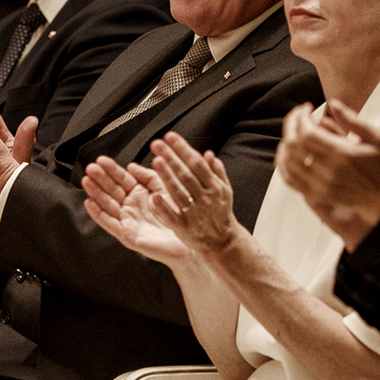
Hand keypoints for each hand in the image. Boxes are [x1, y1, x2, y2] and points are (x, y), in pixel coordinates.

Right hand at [83, 155, 190, 264]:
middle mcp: (131, 206)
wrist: (190, 240)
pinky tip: (90, 203)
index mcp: (140, 194)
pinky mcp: (127, 234)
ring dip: (96, 193)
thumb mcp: (164, 188)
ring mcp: (128, 220)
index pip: (122, 179)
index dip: (111, 170)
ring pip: (107, 204)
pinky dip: (98, 214)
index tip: (101, 160)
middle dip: (100, 179)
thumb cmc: (180, 215)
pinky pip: (110, 223)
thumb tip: (131, 166)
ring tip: (87, 181)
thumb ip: (148, 176)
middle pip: (112, 190)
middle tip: (91, 168)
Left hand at [146, 131, 239, 254]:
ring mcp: (194, 214)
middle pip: (186, 175)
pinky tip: (153, 196)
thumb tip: (209, 153)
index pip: (197, 163)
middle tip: (157, 144)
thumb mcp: (225, 191)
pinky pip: (172, 217)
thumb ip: (217, 171)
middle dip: (171, 157)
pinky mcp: (184, 229)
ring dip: (167, 177)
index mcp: (214, 187)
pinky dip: (163, 207)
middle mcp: (205, 199)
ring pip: (179, 192)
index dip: (183, 149)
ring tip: (156, 162)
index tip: (170, 136)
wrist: (222, 242)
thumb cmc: (221, 214)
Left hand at [276, 100, 379, 250]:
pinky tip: (286, 152)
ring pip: (288, 161)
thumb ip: (352, 119)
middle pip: (294, 145)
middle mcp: (329, 171)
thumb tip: (332, 103)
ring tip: (292, 131)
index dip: (301, 117)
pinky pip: (290, 179)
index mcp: (343, 154)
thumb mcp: (376, 137)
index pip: (307, 133)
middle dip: (291, 124)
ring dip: (286, 142)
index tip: (305, 108)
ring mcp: (321, 185)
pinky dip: (283, 164)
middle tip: (297, 115)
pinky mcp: (317, 194)